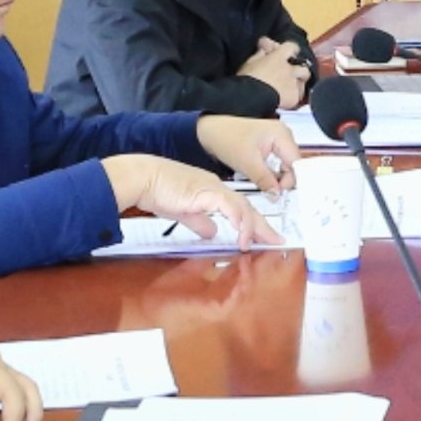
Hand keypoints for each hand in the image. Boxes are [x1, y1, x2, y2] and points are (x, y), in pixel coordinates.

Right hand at [114, 153, 282, 247]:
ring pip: (242, 206)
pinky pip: (229, 206)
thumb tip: (212, 233)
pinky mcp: (205, 191)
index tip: (264, 238)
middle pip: (247, 207)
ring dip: (254, 226)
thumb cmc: (158, 191)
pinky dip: (239, 220)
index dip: (254, 223)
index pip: (240, 208)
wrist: (143, 178)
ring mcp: (212, 188)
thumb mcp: (183, 213)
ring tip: (263, 242)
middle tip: (276, 241)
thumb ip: (199, 222)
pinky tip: (244, 233)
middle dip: (263, 226)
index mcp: (213, 192)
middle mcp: (217, 188)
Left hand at [194, 113, 299, 189]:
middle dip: (284, 180)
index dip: (291, 180)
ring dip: (278, 178)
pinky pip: (279, 163)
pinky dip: (273, 173)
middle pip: (294, 164)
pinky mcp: (272, 145)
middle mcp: (283, 135)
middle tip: (272, 193)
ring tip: (266, 186)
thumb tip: (277, 194)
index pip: (297, 163)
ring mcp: (278, 139)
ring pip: (286, 165)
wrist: (211, 131)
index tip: (281, 193)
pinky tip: (264, 179)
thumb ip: (266, 181)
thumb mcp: (248, 164)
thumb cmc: (226, 137)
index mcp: (281, 135)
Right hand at [240, 37, 312, 101]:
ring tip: (290, 86)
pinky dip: (294, 94)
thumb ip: (260, 54)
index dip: (289, 49)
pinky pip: (299, 94)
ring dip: (299, 80)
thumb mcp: (250, 62)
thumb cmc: (248, 79)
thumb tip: (264, 49)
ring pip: (304, 78)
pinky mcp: (294, 97)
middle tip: (289, 72)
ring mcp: (294, 83)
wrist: (252, 98)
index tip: (282, 52)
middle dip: (297, 67)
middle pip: (302, 64)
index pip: (291, 46)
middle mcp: (289, 69)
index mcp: (278, 57)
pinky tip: (287, 98)